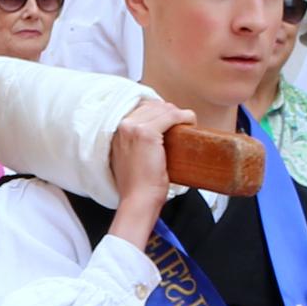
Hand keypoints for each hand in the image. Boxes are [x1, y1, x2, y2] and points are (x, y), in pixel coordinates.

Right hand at [104, 95, 193, 244]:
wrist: (138, 200)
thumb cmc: (137, 185)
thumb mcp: (131, 158)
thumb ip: (137, 143)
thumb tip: (159, 134)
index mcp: (116, 129)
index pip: (142, 107)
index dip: (159, 111)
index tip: (171, 119)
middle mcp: (122, 125)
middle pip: (153, 105)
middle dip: (170, 111)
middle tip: (182, 123)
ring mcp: (133, 128)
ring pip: (164, 108)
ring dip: (179, 114)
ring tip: (188, 123)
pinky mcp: (147, 133)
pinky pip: (171, 116)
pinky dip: (185, 117)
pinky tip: (191, 122)